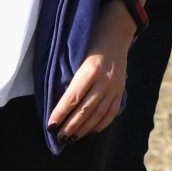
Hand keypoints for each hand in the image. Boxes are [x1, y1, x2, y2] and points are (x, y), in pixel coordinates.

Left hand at [46, 8, 131, 141]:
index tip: (50, 126)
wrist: (117, 32)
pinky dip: (101, 124)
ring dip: (83, 129)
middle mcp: (104, 80)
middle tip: (58, 138)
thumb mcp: (77, 55)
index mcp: (90, 69)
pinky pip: (111, 112)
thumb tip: (58, 103)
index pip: (72, 98)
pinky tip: (91, 132)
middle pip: (85, 109)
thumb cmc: (90, 40)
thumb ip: (71, 77)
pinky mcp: (121, 90)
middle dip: (70, 126)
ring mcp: (115, 87)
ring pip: (98, 114)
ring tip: (71, 138)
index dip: (60, 114)